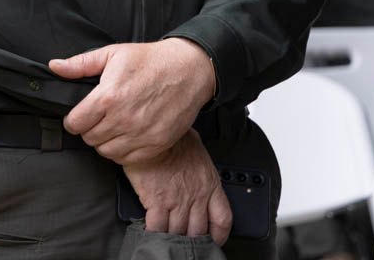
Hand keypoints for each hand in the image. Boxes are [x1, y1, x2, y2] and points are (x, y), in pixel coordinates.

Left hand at [48, 38, 214, 164]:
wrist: (188, 70)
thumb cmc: (149, 60)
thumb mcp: (112, 54)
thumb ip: (80, 64)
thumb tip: (54, 67)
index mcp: (108, 97)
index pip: (75, 124)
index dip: (73, 120)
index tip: (78, 115)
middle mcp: (123, 120)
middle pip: (89, 139)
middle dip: (88, 129)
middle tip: (96, 118)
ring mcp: (140, 135)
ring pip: (106, 152)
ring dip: (104, 141)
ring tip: (111, 126)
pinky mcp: (156, 145)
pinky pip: (127, 159)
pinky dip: (122, 150)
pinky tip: (125, 135)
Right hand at [122, 129, 231, 244]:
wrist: (153, 133)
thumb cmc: (173, 137)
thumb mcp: (196, 148)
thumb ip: (199, 164)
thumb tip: (195, 164)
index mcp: (210, 184)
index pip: (222, 219)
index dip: (219, 235)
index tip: (213, 239)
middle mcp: (196, 196)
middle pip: (198, 231)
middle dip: (191, 238)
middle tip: (185, 239)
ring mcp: (177, 201)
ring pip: (178, 232)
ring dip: (172, 237)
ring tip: (167, 238)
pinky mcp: (157, 201)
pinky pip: (158, 227)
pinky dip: (154, 233)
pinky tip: (151, 233)